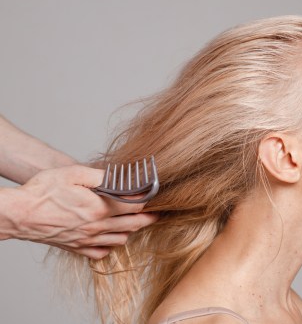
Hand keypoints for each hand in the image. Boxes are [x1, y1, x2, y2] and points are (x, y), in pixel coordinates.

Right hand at [7, 165, 158, 258]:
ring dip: (131, 231)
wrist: (18, 214)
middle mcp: (97, 226)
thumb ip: (100, 175)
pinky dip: (111, 246)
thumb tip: (119, 176)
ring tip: (137, 223)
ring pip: (120, 239)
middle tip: (159, 214)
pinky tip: (112, 238)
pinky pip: (101, 252)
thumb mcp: (73, 173)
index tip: (154, 195)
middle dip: (149, 219)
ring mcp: (87, 239)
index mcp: (99, 208)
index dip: (147, 200)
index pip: (135, 206)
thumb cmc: (43, 192)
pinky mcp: (77, 248)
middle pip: (133, 224)